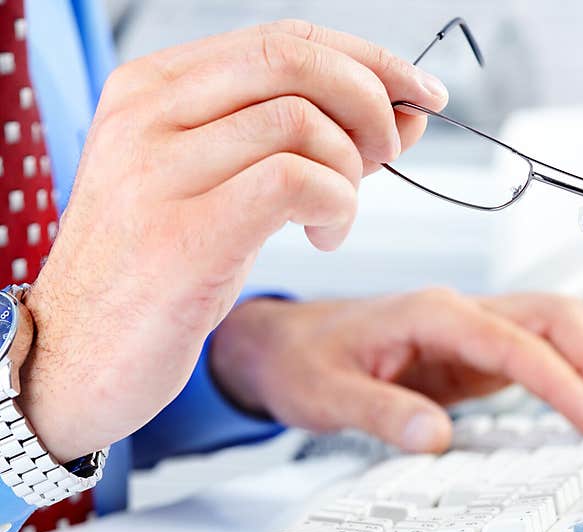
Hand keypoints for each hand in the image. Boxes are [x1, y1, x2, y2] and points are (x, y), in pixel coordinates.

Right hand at [18, 21, 448, 460]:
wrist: (78, 356)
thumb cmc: (157, 273)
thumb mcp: (221, 187)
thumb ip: (300, 143)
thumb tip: (400, 115)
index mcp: (153, 89)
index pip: (284, 38)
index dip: (368, 60)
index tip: (418, 92)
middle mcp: (147, 114)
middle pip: (296, 62)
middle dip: (372, 102)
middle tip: (387, 153)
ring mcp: (158, 171)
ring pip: (302, 122)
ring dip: (350, 172)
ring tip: (336, 216)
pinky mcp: (184, 234)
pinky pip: (295, 181)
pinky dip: (336, 206)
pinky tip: (323, 238)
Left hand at [211, 290, 582, 452]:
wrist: (286, 344)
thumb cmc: (304, 357)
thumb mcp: (326, 393)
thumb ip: (380, 413)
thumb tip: (435, 437)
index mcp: (430, 314)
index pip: (514, 342)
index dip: (562, 381)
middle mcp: (459, 314)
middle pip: (554, 315)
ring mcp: (471, 333)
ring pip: (555, 329)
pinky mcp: (474, 355)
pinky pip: (537, 355)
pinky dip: (570, 376)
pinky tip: (582, 407)